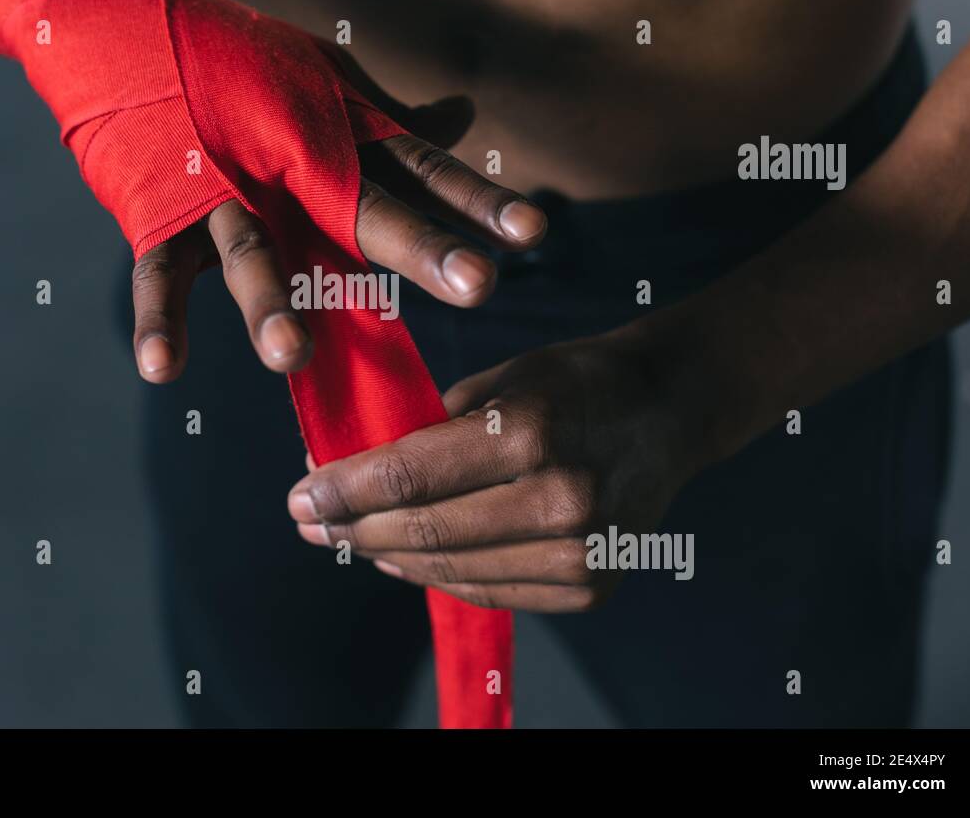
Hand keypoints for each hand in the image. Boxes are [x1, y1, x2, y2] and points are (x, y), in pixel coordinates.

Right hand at [129, 84, 546, 381]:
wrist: (124, 25)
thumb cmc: (241, 65)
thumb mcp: (325, 84)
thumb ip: (392, 121)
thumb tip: (465, 115)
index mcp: (339, 138)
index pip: (422, 169)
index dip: (478, 201)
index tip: (534, 232)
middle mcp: (290, 162)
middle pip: (363, 209)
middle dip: (421, 247)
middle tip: (477, 286)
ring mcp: (223, 187)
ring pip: (252, 250)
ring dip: (269, 303)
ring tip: (292, 357)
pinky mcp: (159, 211)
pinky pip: (159, 272)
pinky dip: (158, 320)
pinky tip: (162, 369)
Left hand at [286, 331, 702, 611]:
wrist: (671, 411)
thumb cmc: (575, 382)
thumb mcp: (500, 380)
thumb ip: (429, 427)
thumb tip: (346, 466)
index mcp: (530, 432)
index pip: (409, 475)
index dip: (343, 491)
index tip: (299, 497)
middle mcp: (559, 499)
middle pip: (423, 530)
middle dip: (353, 528)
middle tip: (311, 522)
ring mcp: (580, 553)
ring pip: (451, 570)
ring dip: (388, 556)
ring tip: (349, 539)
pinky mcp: (590, 588)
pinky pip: (490, 590)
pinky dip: (439, 575)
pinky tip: (403, 558)